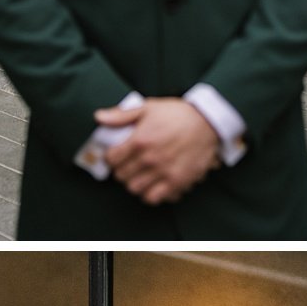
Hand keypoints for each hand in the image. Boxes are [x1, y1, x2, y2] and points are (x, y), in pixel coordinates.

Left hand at [95, 97, 220, 204]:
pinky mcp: (177, 182)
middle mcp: (149, 159)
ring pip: (134, 189)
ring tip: (139, 176)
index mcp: (139, 141)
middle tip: (128, 165)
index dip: (111, 158)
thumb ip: (121, 115)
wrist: (208, 122)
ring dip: (134, 183)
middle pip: (121, 176)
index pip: (111, 159)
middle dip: (122, 170)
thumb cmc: (177, 113)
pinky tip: (153, 185)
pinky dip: (150, 194)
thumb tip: (98, 117)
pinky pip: (154, 198)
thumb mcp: (148, 107)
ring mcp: (163, 172)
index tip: (116, 155)